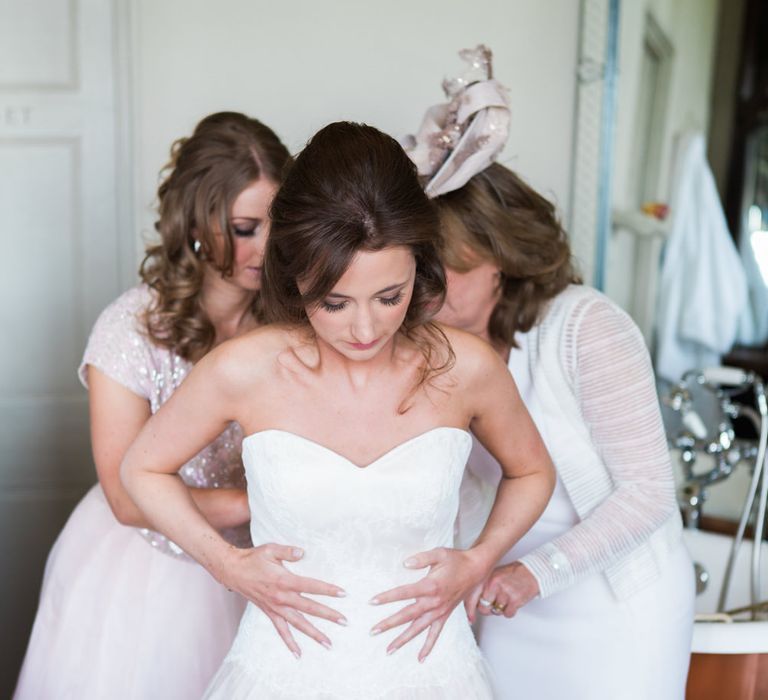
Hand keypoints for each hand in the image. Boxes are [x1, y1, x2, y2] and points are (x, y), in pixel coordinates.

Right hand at [221, 543, 346, 657]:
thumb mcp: (271, 549)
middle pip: (309, 608)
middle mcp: (282, 597)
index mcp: (284, 580)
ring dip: (314, 634)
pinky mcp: (270, 613)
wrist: (233, 571)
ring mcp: (276, 608)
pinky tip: (299, 654)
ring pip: (298, 624)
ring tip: (329, 644)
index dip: (328, 590)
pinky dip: (290, 643)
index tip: (343, 593)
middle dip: (328, 615)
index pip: (311, 586)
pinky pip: (281, 631)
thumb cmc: (254, 558)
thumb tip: (303, 553)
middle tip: (345, 621)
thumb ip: (288, 551)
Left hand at [369, 547, 485, 660]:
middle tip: (373, 631)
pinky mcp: (445, 615)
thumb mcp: (439, 553)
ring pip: (418, 628)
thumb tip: (405, 564)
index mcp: (431, 585)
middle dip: (389, 623)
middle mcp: (434, 602)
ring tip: (389, 649)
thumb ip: (421, 558)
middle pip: (407, 615)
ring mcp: (440, 611)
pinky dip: (428, 646)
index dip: (388, 597)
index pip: (404, 592)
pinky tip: (420, 658)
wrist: (475, 569)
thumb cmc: (456, 560)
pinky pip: (435, 634)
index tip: (372, 601)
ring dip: (403, 639)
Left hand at [472, 561, 538, 619]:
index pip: (472, 596)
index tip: (469, 617)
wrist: (531, 572)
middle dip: (487, 608)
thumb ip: (483, 586)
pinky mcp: (515, 600)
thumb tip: (472, 602)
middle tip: (493, 603)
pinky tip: (512, 601)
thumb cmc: (512, 574)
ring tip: (505, 598)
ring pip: (496, 612)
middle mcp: (494, 585)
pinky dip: (510, 611)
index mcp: (487, 578)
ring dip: (500, 609)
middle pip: (483, 608)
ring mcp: (505, 593)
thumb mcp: (494, 575)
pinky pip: (507, 614)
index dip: (469, 609)